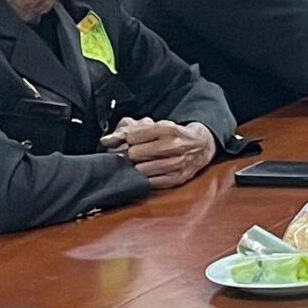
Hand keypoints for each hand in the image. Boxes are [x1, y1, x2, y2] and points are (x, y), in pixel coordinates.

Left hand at [102, 118, 217, 188]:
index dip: (128, 139)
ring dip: (137, 167)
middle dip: (131, 154)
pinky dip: (146, 178)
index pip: (132, 136)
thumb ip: (133, 129)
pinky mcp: (176, 179)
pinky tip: (149, 172)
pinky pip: (150, 182)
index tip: (131, 141)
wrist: (201, 146)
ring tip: (142, 163)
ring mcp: (175, 164)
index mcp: (167, 129)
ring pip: (140, 170)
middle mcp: (173, 146)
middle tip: (135, 154)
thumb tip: (106, 140)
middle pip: (134, 154)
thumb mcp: (159, 125)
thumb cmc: (175, 135)